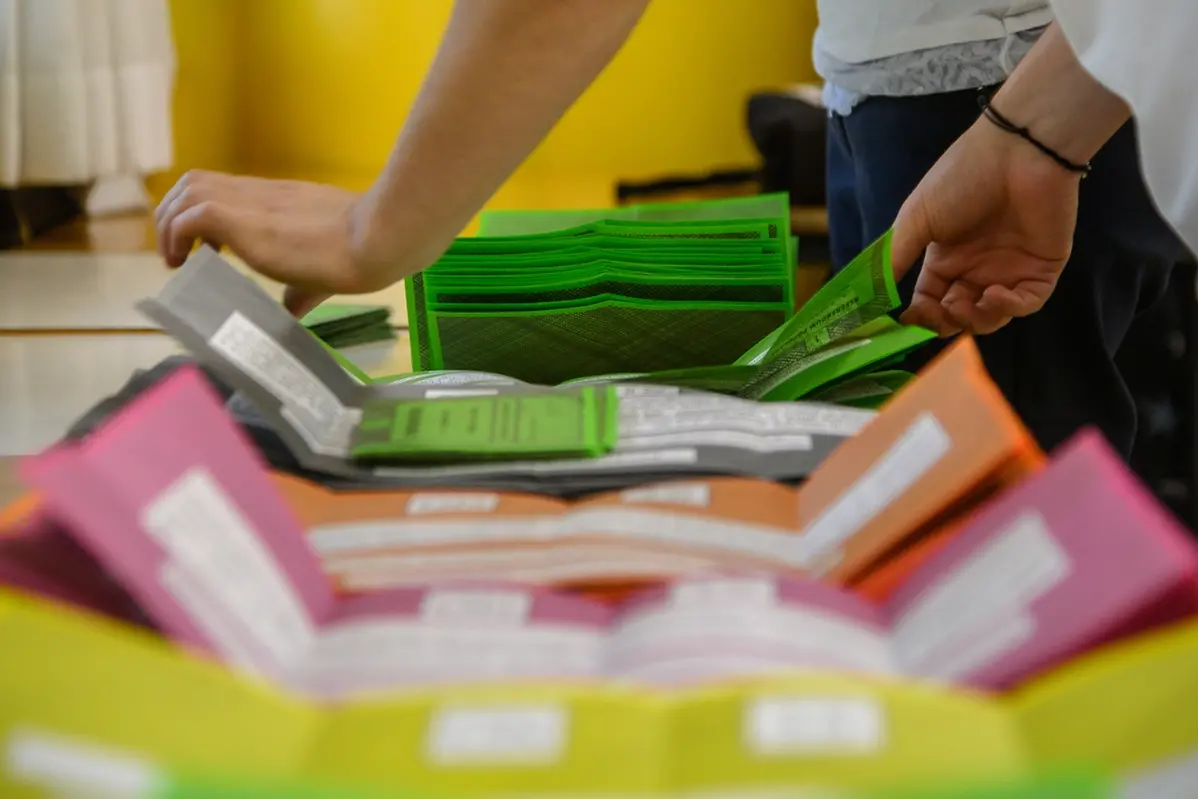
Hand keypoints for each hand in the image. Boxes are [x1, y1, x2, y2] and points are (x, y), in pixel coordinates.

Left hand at [155, 171, 386, 316]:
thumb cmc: (358, 251)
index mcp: (277, 200)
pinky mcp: (239, 219)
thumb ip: (301, 289)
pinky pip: (189, 216)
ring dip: (171, 223)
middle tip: (180, 254)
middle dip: (175, 214)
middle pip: (194, 182)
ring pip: (185, 191)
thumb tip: (293, 312)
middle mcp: (257, 194)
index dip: (203, 214)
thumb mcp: (320, 271)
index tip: (204, 249)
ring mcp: (247, 203)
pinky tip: (184, 262)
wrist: (372, 239)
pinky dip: (177, 236)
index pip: (224, 190)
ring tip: (177, 259)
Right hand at [890, 118, 1081, 335]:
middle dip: (946, 322)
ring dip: (975, 320)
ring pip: (992, 317)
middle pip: (959, 315)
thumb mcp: (916, 218)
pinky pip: (1027, 303)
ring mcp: (1010, 269)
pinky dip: (1009, 308)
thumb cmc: (962, 178)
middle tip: (941, 313)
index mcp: (947, 257)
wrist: (1018, 151)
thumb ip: (895, 260)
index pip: (929, 300)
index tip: (908, 319)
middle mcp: (977, 267)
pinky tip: (995, 294)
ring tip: (965, 305)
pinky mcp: (1042, 267)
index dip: (920, 315)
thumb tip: (871, 297)